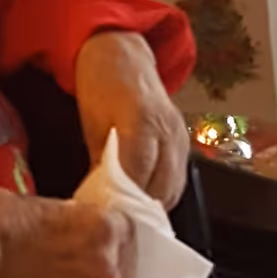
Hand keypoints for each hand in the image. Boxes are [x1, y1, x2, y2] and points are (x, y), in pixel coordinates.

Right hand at [0, 189, 121, 277]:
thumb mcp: (41, 202)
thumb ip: (69, 215)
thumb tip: (71, 220)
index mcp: (103, 226)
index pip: (121, 224)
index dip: (101, 221)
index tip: (87, 220)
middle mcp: (101, 260)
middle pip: (110, 251)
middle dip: (93, 244)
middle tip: (66, 236)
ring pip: (92, 273)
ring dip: (79, 265)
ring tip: (51, 254)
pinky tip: (41, 271)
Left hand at [75, 27, 188, 207]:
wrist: (123, 53)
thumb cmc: (101, 84)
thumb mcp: (92, 123)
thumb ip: (101, 162)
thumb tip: (100, 200)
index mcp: (142, 121)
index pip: (136, 176)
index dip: (121, 203)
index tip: (106, 218)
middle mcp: (168, 130)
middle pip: (159, 188)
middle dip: (136, 211)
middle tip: (114, 224)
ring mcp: (180, 137)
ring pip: (172, 189)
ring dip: (151, 207)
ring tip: (127, 217)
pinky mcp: (184, 143)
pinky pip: (177, 180)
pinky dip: (160, 195)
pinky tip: (142, 201)